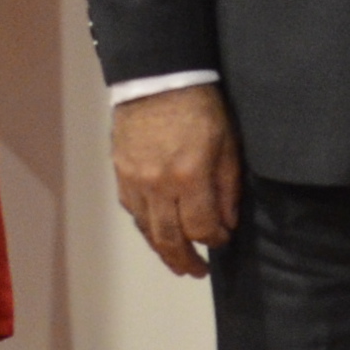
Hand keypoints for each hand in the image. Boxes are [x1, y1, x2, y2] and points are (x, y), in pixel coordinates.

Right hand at [112, 82, 241, 276]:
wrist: (158, 77)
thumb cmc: (201, 106)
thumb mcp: (227, 143)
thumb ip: (228, 186)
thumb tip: (227, 222)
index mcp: (189, 177)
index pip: (202, 227)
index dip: (215, 240)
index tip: (224, 240)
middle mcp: (159, 185)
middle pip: (171, 238)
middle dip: (186, 260)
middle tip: (197, 271)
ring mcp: (135, 181)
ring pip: (148, 229)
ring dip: (163, 250)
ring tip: (177, 263)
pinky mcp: (121, 173)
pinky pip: (133, 211)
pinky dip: (146, 227)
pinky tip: (157, 232)